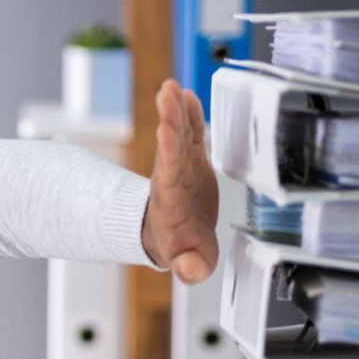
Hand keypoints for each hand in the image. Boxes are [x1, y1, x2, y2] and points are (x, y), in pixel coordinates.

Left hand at [140, 79, 218, 284]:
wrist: (174, 237)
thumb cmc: (183, 248)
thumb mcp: (190, 263)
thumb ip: (190, 267)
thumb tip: (189, 271)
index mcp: (172, 202)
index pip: (169, 172)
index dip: (169, 151)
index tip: (167, 130)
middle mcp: (172, 179)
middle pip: (171, 146)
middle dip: (170, 120)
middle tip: (167, 94)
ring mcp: (180, 166)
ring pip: (178, 134)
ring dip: (175, 110)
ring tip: (171, 86)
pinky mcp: (191, 160)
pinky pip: (190, 133)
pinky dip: (189, 114)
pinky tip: (186, 94)